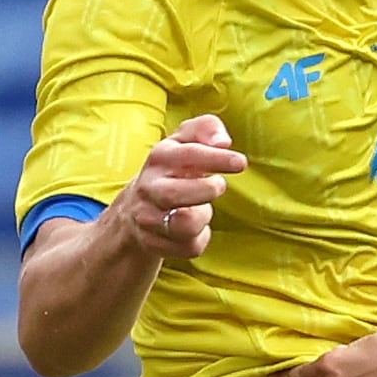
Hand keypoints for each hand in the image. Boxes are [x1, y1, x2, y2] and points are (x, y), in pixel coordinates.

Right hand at [111, 115, 245, 259]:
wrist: (135, 209)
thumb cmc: (172, 170)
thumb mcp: (184, 141)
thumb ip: (206, 129)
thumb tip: (223, 141)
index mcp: (160, 158)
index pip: (188, 155)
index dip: (216, 159)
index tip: (240, 163)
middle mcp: (149, 187)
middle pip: (177, 194)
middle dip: (207, 190)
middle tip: (218, 185)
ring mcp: (149, 218)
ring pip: (185, 225)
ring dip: (203, 217)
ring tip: (200, 208)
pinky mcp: (155, 243)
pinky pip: (190, 247)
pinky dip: (200, 238)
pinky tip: (193, 228)